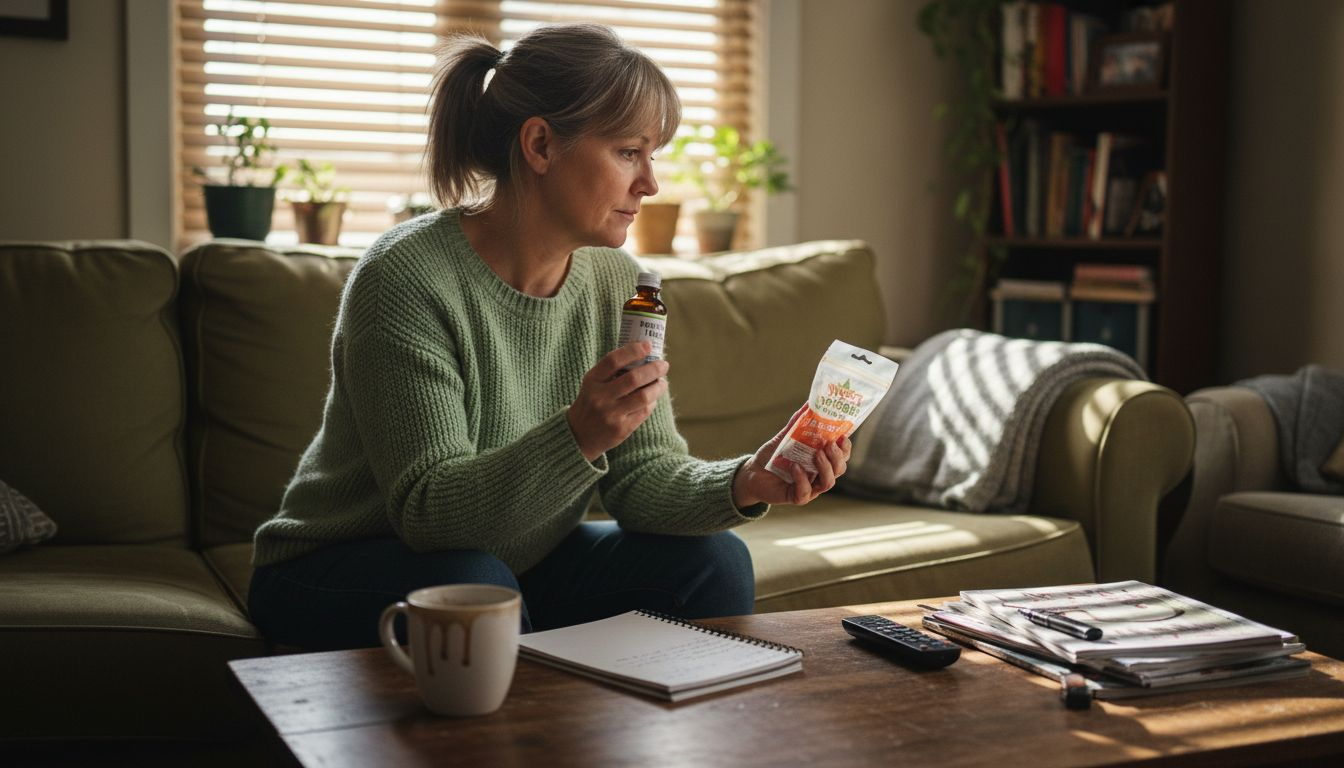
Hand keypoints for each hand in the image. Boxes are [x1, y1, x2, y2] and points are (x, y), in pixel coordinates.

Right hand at [567, 341, 668, 460]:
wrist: (578, 435)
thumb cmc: (591, 402)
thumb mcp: (593, 384)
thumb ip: (612, 371)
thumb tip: (643, 354)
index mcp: (592, 381)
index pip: (613, 360)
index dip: (632, 351)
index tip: (647, 345)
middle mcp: (600, 397)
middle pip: (633, 379)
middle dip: (654, 369)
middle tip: (663, 365)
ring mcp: (611, 414)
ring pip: (643, 397)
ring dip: (658, 387)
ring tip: (662, 382)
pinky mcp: (621, 429)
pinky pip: (644, 411)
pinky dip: (652, 402)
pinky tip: (652, 398)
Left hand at [731, 405, 851, 507]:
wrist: (752, 472)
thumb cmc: (772, 456)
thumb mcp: (785, 437)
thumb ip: (797, 423)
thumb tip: (808, 404)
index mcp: (821, 461)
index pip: (841, 456)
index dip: (845, 448)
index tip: (842, 436)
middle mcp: (819, 475)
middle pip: (839, 470)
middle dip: (837, 457)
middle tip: (829, 444)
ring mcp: (810, 488)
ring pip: (828, 483)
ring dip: (825, 468)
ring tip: (817, 454)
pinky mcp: (796, 497)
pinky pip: (805, 492)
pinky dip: (802, 479)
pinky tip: (795, 467)